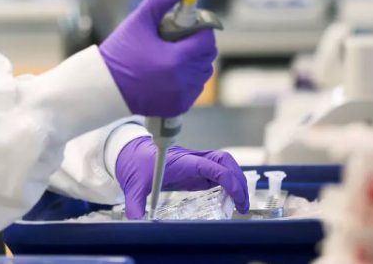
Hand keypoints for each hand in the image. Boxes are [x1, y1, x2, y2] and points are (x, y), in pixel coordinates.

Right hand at [99, 0, 216, 116]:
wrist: (103, 86)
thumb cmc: (119, 52)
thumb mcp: (139, 21)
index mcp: (177, 58)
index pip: (207, 40)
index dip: (200, 29)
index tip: (187, 25)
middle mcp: (183, 80)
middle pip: (207, 57)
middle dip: (197, 45)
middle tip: (178, 39)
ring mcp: (181, 95)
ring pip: (202, 73)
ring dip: (194, 62)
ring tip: (173, 54)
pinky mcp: (177, 106)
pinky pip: (194, 89)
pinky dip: (188, 79)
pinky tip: (170, 71)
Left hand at [115, 136, 249, 218]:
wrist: (130, 151)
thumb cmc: (135, 165)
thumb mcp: (134, 187)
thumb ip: (136, 205)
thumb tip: (137, 221)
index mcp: (182, 162)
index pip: (212, 166)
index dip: (230, 181)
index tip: (237, 200)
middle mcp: (192, 159)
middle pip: (224, 160)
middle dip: (239, 180)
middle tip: (243, 205)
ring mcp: (195, 162)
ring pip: (223, 163)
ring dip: (236, 180)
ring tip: (240, 204)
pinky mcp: (194, 168)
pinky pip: (216, 171)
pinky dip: (227, 183)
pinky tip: (228, 199)